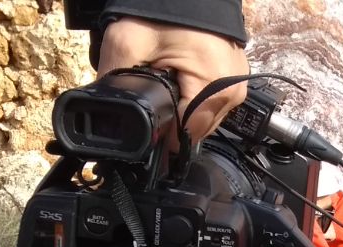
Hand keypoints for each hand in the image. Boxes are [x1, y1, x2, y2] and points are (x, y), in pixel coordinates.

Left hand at [97, 17, 249, 142]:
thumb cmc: (162, 10)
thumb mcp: (126, 42)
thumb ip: (113, 82)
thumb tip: (105, 115)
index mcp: (214, 91)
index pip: (183, 138)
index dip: (158, 132)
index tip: (145, 110)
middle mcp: (232, 94)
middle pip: (194, 131)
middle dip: (170, 115)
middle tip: (155, 83)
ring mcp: (237, 87)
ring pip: (203, 119)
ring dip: (182, 107)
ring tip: (169, 75)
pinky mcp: (236, 79)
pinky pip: (212, 103)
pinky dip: (193, 95)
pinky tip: (181, 75)